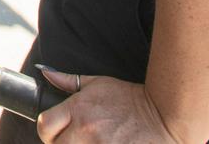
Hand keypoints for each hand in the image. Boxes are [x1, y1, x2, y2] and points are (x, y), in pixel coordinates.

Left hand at [37, 69, 176, 143]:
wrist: (164, 118)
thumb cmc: (130, 99)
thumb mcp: (98, 84)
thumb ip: (68, 80)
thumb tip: (46, 72)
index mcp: (78, 110)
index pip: (45, 124)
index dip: (47, 128)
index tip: (55, 129)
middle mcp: (86, 131)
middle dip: (60, 142)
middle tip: (73, 138)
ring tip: (88, 141)